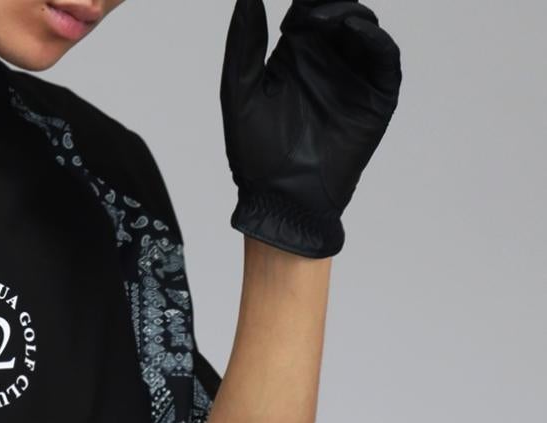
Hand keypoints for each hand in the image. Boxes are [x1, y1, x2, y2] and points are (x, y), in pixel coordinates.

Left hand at [221, 0, 401, 257]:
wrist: (281, 199)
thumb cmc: (255, 154)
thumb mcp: (239, 93)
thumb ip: (244, 43)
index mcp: (295, 53)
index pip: (307, 6)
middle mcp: (326, 58)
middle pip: (340, 8)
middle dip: (331, 0)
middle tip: (314, 6)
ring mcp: (353, 75)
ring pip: (364, 25)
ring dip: (348, 12)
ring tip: (327, 20)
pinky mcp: (375, 96)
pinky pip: (384, 57)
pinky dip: (374, 38)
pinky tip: (355, 30)